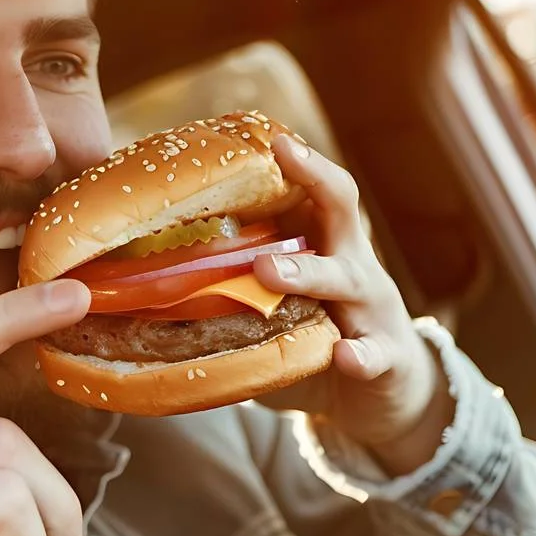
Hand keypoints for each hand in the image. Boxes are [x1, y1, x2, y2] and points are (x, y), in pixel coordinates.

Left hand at [252, 134, 451, 474]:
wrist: (388, 398)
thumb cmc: (321, 339)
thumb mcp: (282, 307)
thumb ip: (234, 293)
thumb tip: (147, 290)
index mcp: (326, 247)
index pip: (318, 191)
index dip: (301, 162)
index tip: (273, 137)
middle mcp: (353, 267)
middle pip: (342, 210)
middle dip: (314, 180)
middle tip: (277, 164)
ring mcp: (373, 311)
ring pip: (348, 279)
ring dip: (308, 272)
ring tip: (269, 272)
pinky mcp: (388, 358)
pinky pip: (374, 354)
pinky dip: (359, 355)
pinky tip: (344, 356)